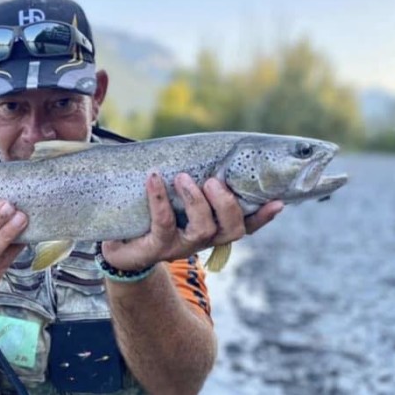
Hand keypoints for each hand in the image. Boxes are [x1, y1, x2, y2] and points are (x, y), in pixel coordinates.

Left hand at [101, 172, 281, 269]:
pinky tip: (154, 178)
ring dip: (196, 201)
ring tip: (183, 178)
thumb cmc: (151, 212)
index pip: (245, 224)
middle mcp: (201, 240)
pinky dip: (160, 198)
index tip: (278, 201)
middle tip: (213, 181)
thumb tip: (206, 145)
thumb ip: (193, 176)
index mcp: (212, 227)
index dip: (263, 216)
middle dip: (226, 203)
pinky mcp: (155, 248)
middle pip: (231, 229)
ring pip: (203, 230)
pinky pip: (164, 224)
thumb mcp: (175, 195)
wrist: (115, 245)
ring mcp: (180, 247)